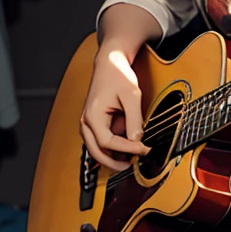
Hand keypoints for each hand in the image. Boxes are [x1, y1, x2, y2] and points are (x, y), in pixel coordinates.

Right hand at [80, 41, 150, 170]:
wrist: (110, 64)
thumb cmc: (118, 76)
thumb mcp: (131, 96)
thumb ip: (134, 120)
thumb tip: (137, 140)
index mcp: (92, 116)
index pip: (108, 142)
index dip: (127, 149)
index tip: (144, 149)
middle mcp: (86, 123)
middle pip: (97, 153)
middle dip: (114, 163)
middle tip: (133, 167)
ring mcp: (89, 125)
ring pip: (98, 151)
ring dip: (113, 158)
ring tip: (133, 160)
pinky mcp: (95, 125)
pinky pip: (102, 143)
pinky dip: (113, 150)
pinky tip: (128, 152)